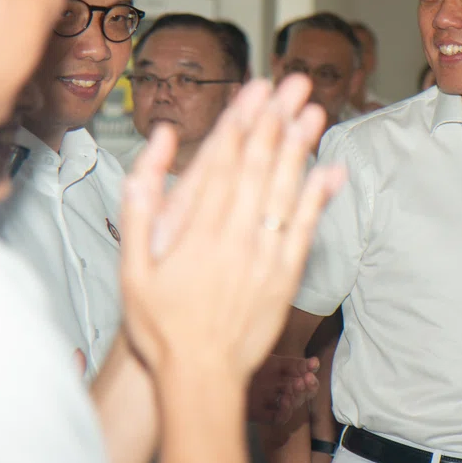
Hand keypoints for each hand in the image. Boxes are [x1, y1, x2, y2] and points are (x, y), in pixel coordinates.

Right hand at [119, 76, 345, 386]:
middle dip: (275, 122)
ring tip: (312, 112)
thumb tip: (156, 154)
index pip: (220, 164)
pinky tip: (330, 170)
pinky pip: (305, 229)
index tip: (254, 92)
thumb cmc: (161, 326)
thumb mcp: (131, 269)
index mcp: (196, 231)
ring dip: (300, 149)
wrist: (200, 377)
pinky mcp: (286, 275)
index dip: (239, 124)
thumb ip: (140, 207)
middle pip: (257, 167)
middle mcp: (235, 237)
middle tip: (291, 86)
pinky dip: (319, 198)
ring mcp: (265, 255)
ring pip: (284, 191)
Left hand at [248, 354, 319, 423]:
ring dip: (299, 396)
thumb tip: (316, 362)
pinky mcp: (258, 413)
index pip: (300, 372)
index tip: (314, 364)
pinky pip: (277, 419)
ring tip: (297, 385)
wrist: (215, 373)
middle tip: (308, 378)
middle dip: (308, 385)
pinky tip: (285, 401)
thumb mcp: (269, 358)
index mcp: (278, 371)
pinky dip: (285, 412)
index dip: (309, 369)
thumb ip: (291, 363)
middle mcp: (275, 387)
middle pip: (301, 390)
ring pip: (293, 403)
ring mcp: (268, 401)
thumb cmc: (242, 360)